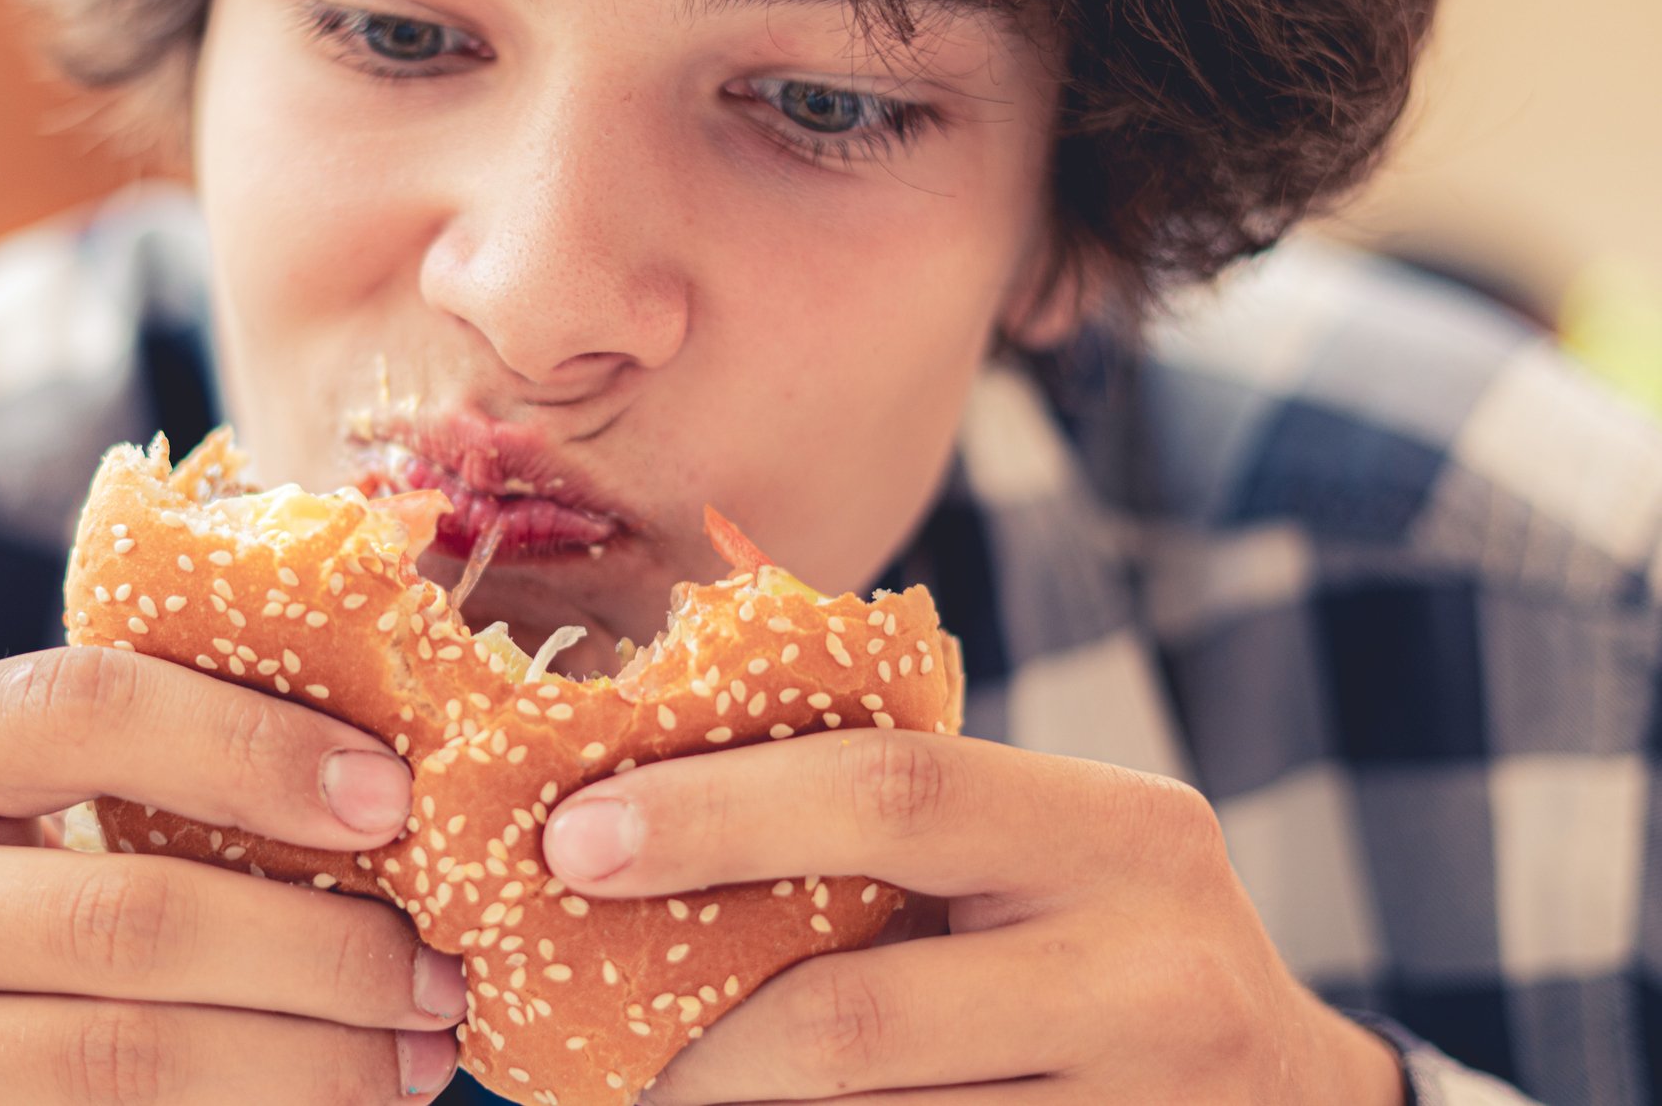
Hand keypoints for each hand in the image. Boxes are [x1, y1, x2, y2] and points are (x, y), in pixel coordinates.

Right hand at [0, 646, 464, 1104]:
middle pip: (131, 917)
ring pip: (132, 1065)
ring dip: (313, 1065)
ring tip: (420, 1053)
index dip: (255, 747)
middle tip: (442, 969)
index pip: (83, 710)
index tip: (393, 798)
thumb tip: (388, 776)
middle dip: (325, 949)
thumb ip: (135, 758)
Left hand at [539, 731, 1405, 1104]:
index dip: (715, 813)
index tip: (573, 838)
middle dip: (692, 1037)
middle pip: (855, 1015)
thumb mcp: (1048, 851)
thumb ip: (902, 819)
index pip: (893, 791)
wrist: (1293, 1101)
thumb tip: (645, 806)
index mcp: (1120, 829)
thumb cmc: (1109, 937)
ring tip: (648, 1097)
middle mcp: (1150, 973)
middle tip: (582, 1037)